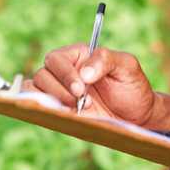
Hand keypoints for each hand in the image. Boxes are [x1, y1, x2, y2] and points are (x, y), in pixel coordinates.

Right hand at [25, 44, 158, 125]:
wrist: (136, 115)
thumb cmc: (132, 86)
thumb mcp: (127, 66)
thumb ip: (106, 60)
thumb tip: (84, 72)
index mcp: (79, 55)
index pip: (56, 59)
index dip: (65, 74)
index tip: (80, 89)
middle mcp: (64, 71)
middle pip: (42, 74)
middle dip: (59, 90)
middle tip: (83, 101)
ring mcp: (59, 91)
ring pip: (34, 89)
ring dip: (52, 100)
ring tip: (77, 109)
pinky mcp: (58, 109)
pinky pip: (37, 106)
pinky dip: (42, 109)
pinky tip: (65, 115)